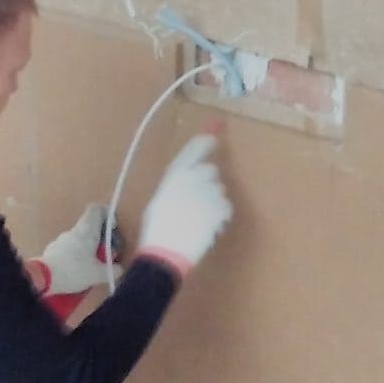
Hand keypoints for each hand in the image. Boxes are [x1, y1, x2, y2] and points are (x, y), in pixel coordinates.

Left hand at [31, 204, 117, 296]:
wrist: (43, 278)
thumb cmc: (74, 270)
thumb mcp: (98, 274)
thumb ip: (112, 270)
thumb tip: (119, 268)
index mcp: (87, 230)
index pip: (97, 209)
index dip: (107, 214)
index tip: (113, 228)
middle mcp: (74, 231)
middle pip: (90, 227)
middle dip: (100, 239)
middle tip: (105, 255)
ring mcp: (61, 239)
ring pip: (80, 239)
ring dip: (88, 249)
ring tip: (92, 268)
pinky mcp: (53, 250)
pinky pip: (69, 249)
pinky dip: (76, 256)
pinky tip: (77, 272)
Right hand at [137, 134, 232, 277]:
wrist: (166, 252)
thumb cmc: (157, 228)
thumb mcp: (161, 199)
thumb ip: (177, 184)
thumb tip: (191, 176)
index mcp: (174, 174)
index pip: (193, 149)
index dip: (205, 140)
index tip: (216, 130)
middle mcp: (193, 178)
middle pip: (211, 170)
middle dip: (207, 183)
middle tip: (196, 202)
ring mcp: (209, 192)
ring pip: (219, 190)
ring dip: (213, 201)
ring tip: (198, 218)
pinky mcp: (221, 208)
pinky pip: (226, 206)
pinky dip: (220, 215)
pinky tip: (207, 226)